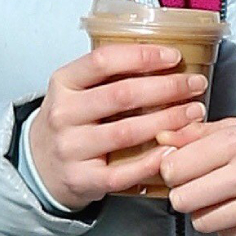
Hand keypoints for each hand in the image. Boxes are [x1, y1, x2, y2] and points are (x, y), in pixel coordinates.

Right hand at [25, 44, 208, 211]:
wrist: (41, 165)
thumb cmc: (71, 121)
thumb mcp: (76, 90)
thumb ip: (109, 76)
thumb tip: (164, 59)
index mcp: (63, 83)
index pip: (103, 61)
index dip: (142, 56)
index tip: (174, 57)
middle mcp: (63, 114)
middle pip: (121, 95)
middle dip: (166, 88)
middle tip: (195, 85)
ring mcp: (71, 148)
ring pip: (126, 132)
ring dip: (167, 121)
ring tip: (193, 113)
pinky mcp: (82, 179)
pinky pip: (123, 172)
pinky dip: (152, 161)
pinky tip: (173, 150)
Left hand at [155, 117, 235, 235]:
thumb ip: (194, 133)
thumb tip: (159, 138)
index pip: (174, 168)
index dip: (171, 169)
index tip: (180, 167)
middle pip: (182, 200)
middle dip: (183, 193)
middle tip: (196, 185)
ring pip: (201, 222)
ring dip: (204, 211)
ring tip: (220, 197)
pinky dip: (227, 225)